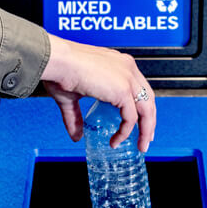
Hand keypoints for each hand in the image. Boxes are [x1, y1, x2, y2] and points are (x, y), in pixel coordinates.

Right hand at [40, 33, 155, 151]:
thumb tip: (76, 136)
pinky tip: (116, 140)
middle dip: (150, 121)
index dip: (142, 106)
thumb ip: (76, 116)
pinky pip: (131, 117)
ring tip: (140, 146)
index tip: (140, 122)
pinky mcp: (123, 90)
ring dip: (145, 131)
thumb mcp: (71, 97)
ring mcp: (127, 78)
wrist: (56, 61)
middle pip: (148, 99)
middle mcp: (127, 68)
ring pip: (146, 109)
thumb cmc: (59, 70)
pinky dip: (125, 132)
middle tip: (147, 138)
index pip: (139, 87)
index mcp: (118, 64)